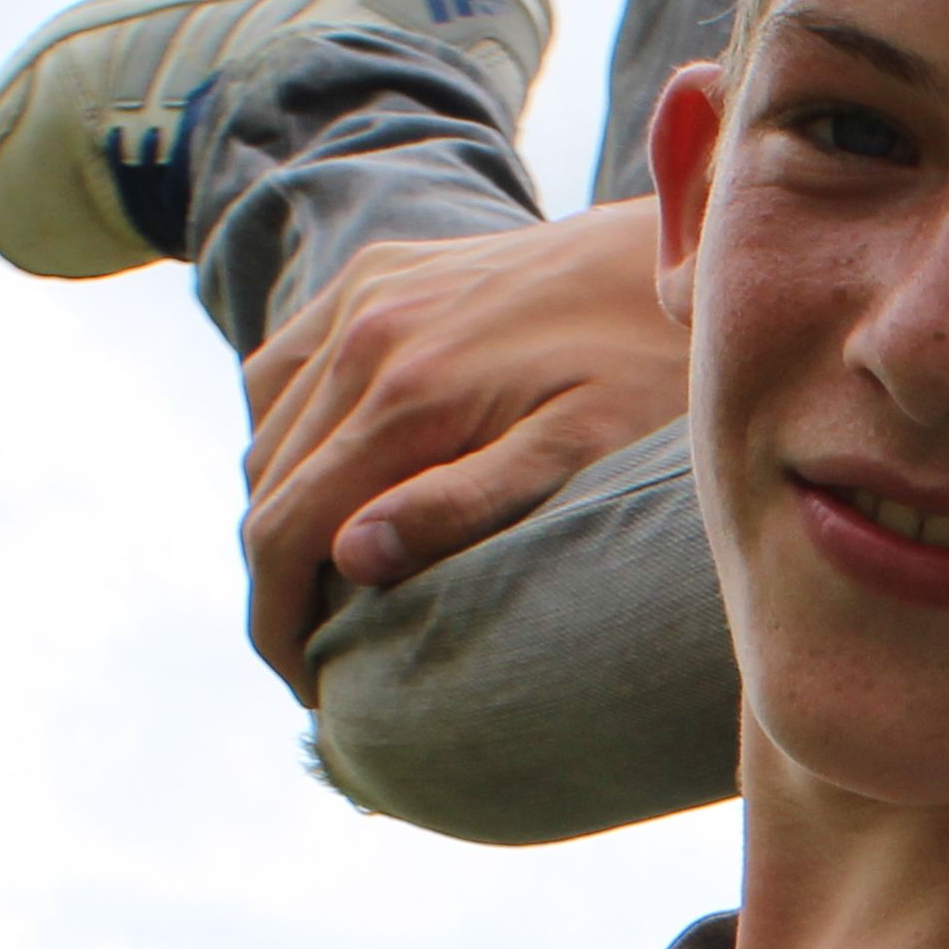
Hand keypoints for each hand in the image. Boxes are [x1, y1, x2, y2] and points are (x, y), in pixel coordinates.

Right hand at [239, 204, 693, 690]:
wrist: (684, 261)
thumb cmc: (650, 374)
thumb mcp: (577, 454)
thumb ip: (461, 504)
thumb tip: (348, 556)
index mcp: (405, 394)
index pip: (284, 530)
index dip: (278, 625)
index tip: (308, 687)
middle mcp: (364, 335)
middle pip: (265, 485)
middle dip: (274, 581)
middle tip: (319, 653)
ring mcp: (366, 294)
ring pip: (266, 428)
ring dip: (277, 509)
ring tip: (320, 581)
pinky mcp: (381, 273)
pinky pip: (286, 364)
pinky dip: (285, 431)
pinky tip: (325, 478)